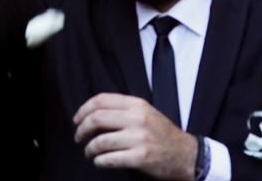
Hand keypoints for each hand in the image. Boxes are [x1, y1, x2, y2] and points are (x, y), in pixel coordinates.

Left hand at [73, 93, 198, 179]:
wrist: (185, 154)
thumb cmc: (162, 134)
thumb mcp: (146, 113)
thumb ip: (124, 109)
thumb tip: (93, 112)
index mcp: (137, 104)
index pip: (101, 100)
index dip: (83, 109)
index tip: (77, 120)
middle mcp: (138, 118)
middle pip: (97, 118)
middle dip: (82, 129)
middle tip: (78, 137)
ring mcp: (139, 138)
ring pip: (100, 141)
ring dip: (89, 149)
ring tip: (89, 152)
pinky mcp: (141, 157)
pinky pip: (109, 159)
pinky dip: (99, 161)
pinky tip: (100, 161)